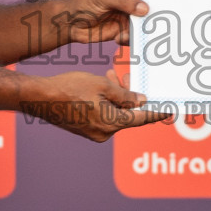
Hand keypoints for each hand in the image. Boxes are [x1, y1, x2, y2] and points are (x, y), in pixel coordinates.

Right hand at [25, 67, 171, 141]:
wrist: (40, 98)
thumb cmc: (69, 88)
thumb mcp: (101, 85)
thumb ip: (124, 94)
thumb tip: (140, 101)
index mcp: (112, 123)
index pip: (141, 119)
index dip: (157, 113)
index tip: (170, 111)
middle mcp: (105, 133)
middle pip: (127, 114)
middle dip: (128, 96)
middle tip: (124, 78)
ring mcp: (94, 133)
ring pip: (115, 113)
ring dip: (115, 97)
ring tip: (109, 76)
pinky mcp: (86, 130)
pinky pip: (103, 116)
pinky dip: (106, 103)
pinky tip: (100, 88)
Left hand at [57, 0, 147, 46]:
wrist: (70, 24)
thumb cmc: (84, 2)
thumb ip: (124, 1)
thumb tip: (144, 8)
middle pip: (150, 2)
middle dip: (156, 10)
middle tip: (161, 16)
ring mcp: (129, 14)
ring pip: (145, 21)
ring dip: (145, 28)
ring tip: (141, 32)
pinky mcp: (125, 29)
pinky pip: (135, 35)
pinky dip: (132, 39)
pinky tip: (119, 38)